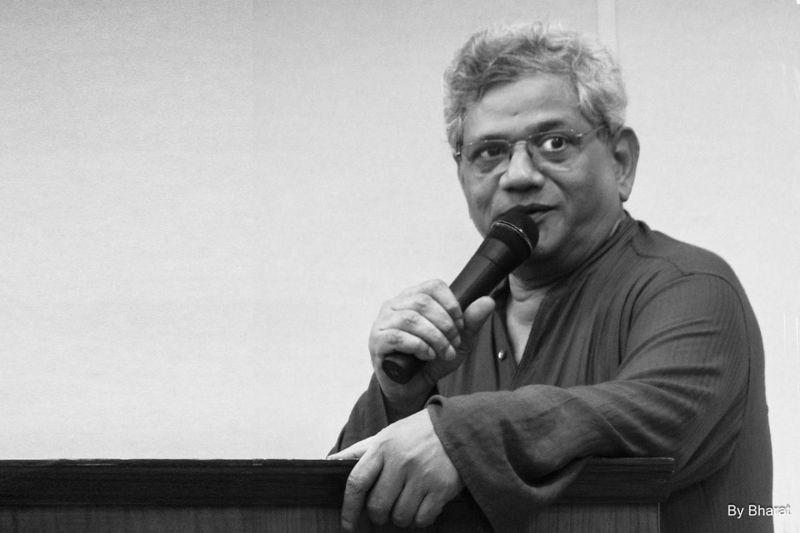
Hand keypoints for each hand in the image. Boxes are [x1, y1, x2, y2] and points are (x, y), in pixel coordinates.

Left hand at [327, 408, 462, 530]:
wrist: (457, 427)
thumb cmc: (415, 434)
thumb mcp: (386, 435)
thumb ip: (358, 451)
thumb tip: (329, 463)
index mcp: (383, 446)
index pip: (357, 482)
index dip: (348, 508)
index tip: (347, 524)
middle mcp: (401, 461)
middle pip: (378, 505)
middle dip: (377, 515)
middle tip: (383, 510)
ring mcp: (423, 475)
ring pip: (400, 516)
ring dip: (400, 518)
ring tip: (405, 504)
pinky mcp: (442, 488)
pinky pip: (422, 519)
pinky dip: (420, 519)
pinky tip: (422, 505)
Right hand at [369, 279, 494, 414]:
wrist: (411, 388)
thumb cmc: (431, 360)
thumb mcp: (458, 341)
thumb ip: (471, 321)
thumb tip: (488, 301)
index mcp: (412, 298)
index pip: (433, 286)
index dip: (451, 304)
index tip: (460, 324)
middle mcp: (394, 305)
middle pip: (422, 302)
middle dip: (445, 324)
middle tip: (455, 343)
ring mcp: (382, 322)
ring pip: (411, 319)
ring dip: (435, 338)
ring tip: (444, 353)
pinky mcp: (376, 341)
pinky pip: (397, 337)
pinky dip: (419, 346)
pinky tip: (427, 356)